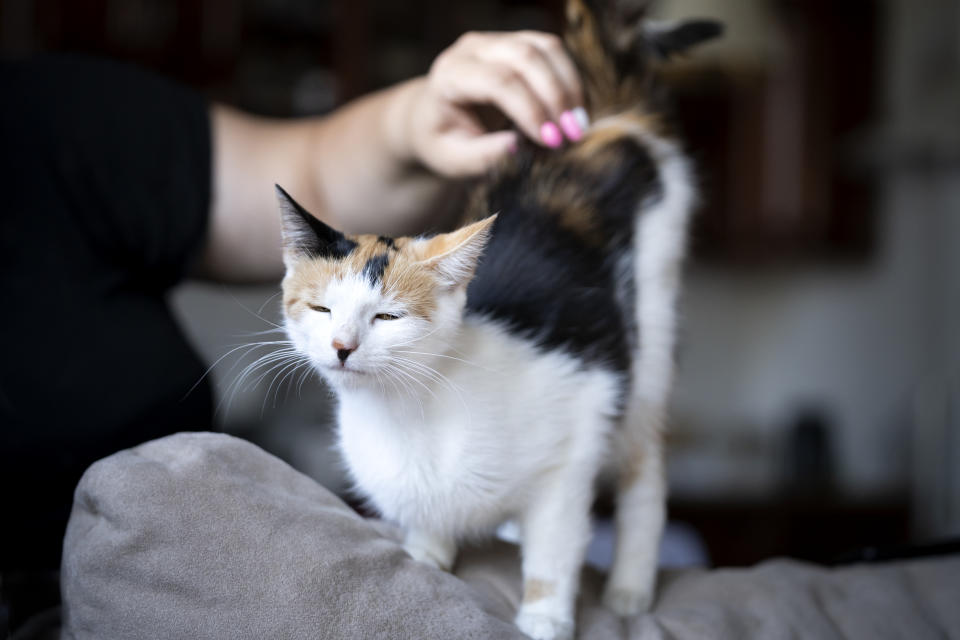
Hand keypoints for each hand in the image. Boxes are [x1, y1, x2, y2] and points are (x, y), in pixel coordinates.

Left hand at [404, 31, 586, 176]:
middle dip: (555, 96)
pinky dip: (571, 79)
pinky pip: (554, 51)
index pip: (497, 81)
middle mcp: (473, 48)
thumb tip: (517, 146)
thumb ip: (481, 156)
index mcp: (450, 74)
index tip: (552, 142)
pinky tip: (576, 111)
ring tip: (579, 125)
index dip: (530, 109)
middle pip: (525, 57)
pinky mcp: (519, 42)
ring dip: (569, 86)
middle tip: (574, 135)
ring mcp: (498, 40)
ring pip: (546, 47)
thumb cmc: (442, 140)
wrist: (435, 116)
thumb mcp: (453, 159)